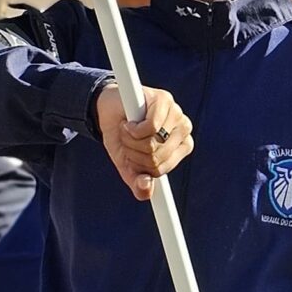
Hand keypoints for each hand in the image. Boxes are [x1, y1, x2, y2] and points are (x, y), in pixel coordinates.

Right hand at [97, 82, 194, 199]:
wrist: (107, 111)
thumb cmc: (122, 138)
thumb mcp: (128, 165)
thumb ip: (138, 183)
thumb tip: (146, 191)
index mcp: (181, 147)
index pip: (159, 169)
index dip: (138, 165)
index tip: (131, 155)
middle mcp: (183, 130)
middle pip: (156, 157)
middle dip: (133, 152)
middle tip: (128, 139)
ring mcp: (176, 113)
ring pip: (153, 144)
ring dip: (131, 140)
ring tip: (128, 129)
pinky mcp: (164, 100)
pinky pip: (151, 128)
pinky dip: (133, 129)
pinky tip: (130, 122)